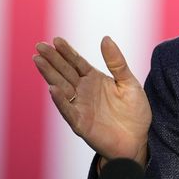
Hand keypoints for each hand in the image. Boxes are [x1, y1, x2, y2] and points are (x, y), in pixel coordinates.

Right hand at [33, 36, 150, 167]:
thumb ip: (116, 62)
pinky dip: (60, 101)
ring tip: (39, 61)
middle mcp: (84, 92)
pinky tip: (52, 89)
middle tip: (39, 46)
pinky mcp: (81, 124)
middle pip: (64, 72)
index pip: (76, 62)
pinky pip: (69, 111)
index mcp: (94, 80)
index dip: (66, 52)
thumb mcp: (129, 83)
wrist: (139, 140)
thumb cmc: (135, 112)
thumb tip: (105, 38)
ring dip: (49, 75)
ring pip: (61, 88)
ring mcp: (81, 107)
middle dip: (52, 59)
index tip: (56, 40)